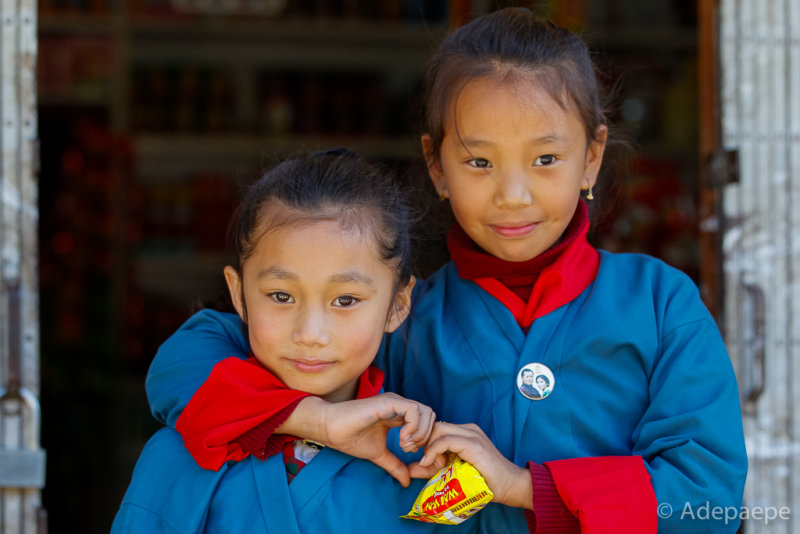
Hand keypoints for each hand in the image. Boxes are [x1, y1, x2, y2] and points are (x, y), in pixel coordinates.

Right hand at [311, 393, 435, 486]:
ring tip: (404, 445)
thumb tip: (406, 482)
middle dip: (426, 436)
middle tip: (409, 450)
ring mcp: (395, 402)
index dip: (425, 439)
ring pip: (426, 411)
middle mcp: (399, 405)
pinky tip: (401, 440)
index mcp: (398, 414)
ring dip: (420, 433)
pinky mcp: (389, 402)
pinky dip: (413, 428)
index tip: (413, 454)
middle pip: (430, 415)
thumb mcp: (378, 454)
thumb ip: (394, 465)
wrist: (330, 428)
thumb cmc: (350, 438)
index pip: (426, 421)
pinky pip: (414, 410)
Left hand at [408, 422, 532, 509]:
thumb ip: (430, 469)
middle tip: (419, 458)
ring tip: (428, 463)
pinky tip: (429, 462)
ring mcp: (472, 435)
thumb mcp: (450, 472)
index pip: (435, 427)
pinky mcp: (474, 444)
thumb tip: (408, 470)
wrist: (508, 486)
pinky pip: (446, 440)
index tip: (417, 455)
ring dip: (427, 446)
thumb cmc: (482, 481)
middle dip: (422, 440)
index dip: (423, 440)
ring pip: (438, 429)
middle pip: (434, 425)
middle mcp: (468, 429)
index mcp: (463, 432)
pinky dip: (433, 450)